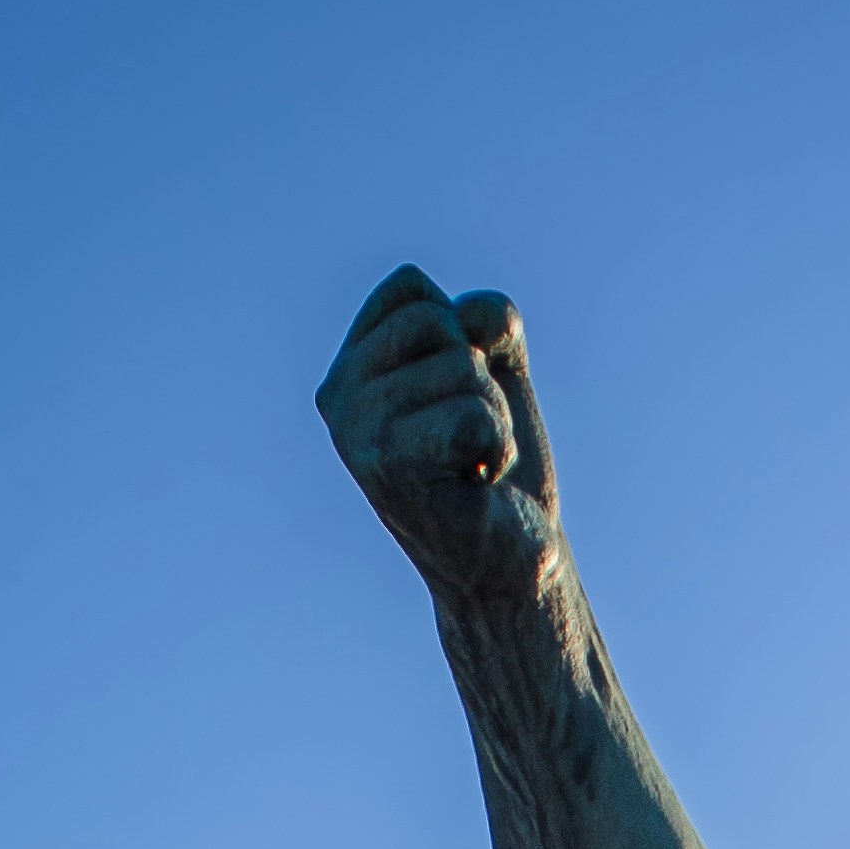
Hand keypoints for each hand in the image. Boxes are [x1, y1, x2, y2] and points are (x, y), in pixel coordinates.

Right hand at [319, 267, 558, 599]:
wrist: (511, 561)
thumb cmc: (496, 465)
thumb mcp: (495, 368)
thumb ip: (485, 320)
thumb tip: (475, 321)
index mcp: (349, 367)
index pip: (408, 287)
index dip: (459, 330)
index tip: (454, 393)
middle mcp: (338, 397)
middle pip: (436, 321)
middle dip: (478, 374)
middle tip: (466, 437)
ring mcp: (357, 433)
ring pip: (462, 368)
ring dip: (493, 416)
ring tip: (471, 464)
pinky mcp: (388, 467)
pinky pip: (474, 414)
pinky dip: (497, 446)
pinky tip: (477, 484)